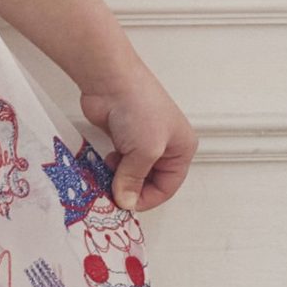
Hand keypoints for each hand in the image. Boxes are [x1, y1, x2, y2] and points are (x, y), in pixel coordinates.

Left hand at [77, 61, 197, 214]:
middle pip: (149, 180)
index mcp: (182, 148)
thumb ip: (134, 179)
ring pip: (132, 172)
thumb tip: (126, 201)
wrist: (111, 81)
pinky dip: (110, 168)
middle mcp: (165, 145)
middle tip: (115, 195)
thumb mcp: (145, 151)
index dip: (148, 198)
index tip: (128, 204)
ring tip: (108, 177)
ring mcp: (142, 140)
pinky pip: (118, 161)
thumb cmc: (138, 106)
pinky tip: (104, 165)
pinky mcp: (122, 136)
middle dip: (133, 188)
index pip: (168, 186)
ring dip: (119, 178)